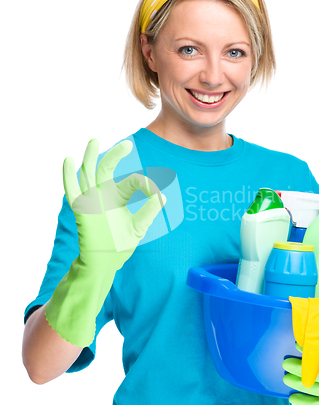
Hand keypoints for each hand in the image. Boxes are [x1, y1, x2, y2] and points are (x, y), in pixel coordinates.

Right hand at [64, 138, 165, 266]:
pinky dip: (68, 176)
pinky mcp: (81, 210)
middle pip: (106, 168)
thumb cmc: (120, 245)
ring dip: (90, 157)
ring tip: (94, 141)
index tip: (155, 194)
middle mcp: (104, 194)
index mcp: (118, 196)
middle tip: (128, 145)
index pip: (132, 182)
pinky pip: (72, 191)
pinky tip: (68, 161)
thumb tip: (163, 196)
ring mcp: (91, 200)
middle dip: (115, 155)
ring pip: (88, 174)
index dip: (145, 185)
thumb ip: (149, 211)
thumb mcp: (139, 227)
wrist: (104, 264)